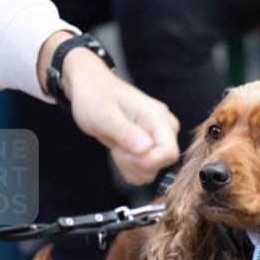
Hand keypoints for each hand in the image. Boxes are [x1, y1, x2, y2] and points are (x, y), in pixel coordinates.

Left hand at [38, 32, 180, 184]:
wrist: (90, 90)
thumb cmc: (95, 96)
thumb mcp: (104, 115)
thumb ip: (125, 132)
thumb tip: (146, 148)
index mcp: (157, 117)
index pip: (169, 152)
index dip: (147, 160)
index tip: (124, 152)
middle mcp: (163, 128)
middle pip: (162, 162)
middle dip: (136, 163)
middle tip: (116, 146)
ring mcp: (156, 138)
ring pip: (152, 170)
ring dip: (130, 166)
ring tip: (117, 145)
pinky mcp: (148, 147)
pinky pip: (144, 170)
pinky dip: (129, 167)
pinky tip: (119, 151)